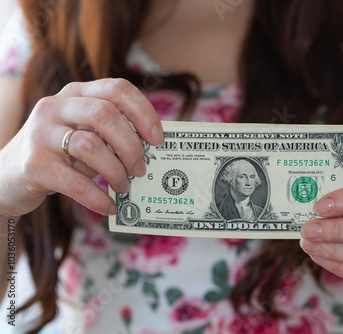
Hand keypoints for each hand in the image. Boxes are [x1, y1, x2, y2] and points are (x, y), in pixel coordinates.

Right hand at [0, 78, 163, 217]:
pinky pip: (76, 182)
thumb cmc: (59, 155)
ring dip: (116, 172)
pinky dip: (98, 197)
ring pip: (91, 146)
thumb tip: (152, 148)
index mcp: (75, 93)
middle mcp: (55, 106)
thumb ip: (111, 134)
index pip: (117, 88)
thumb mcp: (84, 134)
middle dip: (131, 145)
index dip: (143, 112)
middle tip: (141, 168)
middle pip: (105, 114)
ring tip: (124, 187)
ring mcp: (40, 133)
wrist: (7, 178)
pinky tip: (108, 207)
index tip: (158, 139)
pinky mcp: (33, 164)